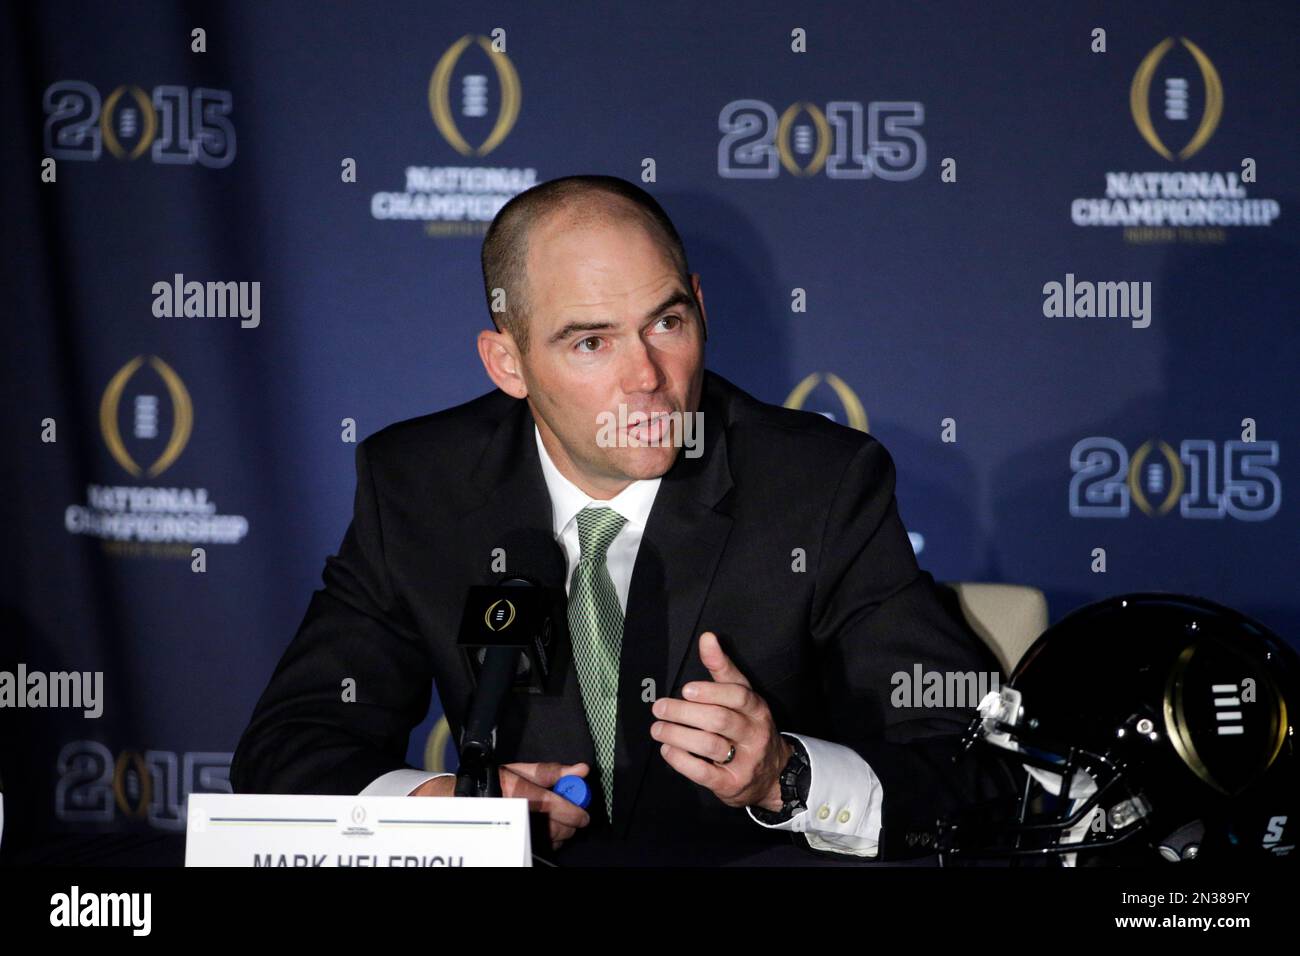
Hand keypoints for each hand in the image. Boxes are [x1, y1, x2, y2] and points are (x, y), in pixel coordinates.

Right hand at [410, 761, 592, 850]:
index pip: (553, 805)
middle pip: (556, 827)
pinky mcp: (511, 843)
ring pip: (550, 840)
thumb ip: (551, 771)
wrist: (456, 802)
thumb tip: (579, 770)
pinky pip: (540, 848)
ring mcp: (513, 831)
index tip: (582, 815)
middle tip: (571, 814)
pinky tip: (543, 830)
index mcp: (518, 791)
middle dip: (568, 822)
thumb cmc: (488, 782)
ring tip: (554, 820)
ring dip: (560, 832)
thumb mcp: (518, 770)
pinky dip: (548, 841)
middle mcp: (516, 813)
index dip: (573, 811)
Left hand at [651, 631, 791, 811]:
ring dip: (678, 735)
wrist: (773, 774)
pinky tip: (667, 749)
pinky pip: (704, 772)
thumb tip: (707, 637)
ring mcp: (745, 761)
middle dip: (685, 713)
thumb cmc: (749, 727)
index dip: (711, 691)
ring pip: (710, 745)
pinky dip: (681, 760)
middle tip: (660, 708)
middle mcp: (754, 734)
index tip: (686, 689)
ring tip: (657, 728)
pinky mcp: (732, 784)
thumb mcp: (743, 697)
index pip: (738, 696)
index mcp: (757, 709)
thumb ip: (723, 669)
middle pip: (720, 719)